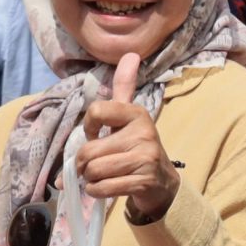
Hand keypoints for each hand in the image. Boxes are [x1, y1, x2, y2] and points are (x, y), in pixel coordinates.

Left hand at [80, 54, 179, 224]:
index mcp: (136, 113)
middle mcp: (143, 132)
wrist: (162, 182)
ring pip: (94, 171)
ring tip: (98, 177)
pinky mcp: (143, 181)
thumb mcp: (129, 117)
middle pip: (90, 150)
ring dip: (89, 179)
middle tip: (90, 166)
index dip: (87, 127)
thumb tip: (130, 54)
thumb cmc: (137, 146)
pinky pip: (103, 188)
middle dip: (83, 163)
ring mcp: (145, 158)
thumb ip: (124, 87)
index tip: (95, 135)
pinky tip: (102, 188)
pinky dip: (95, 191)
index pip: (96, 111)